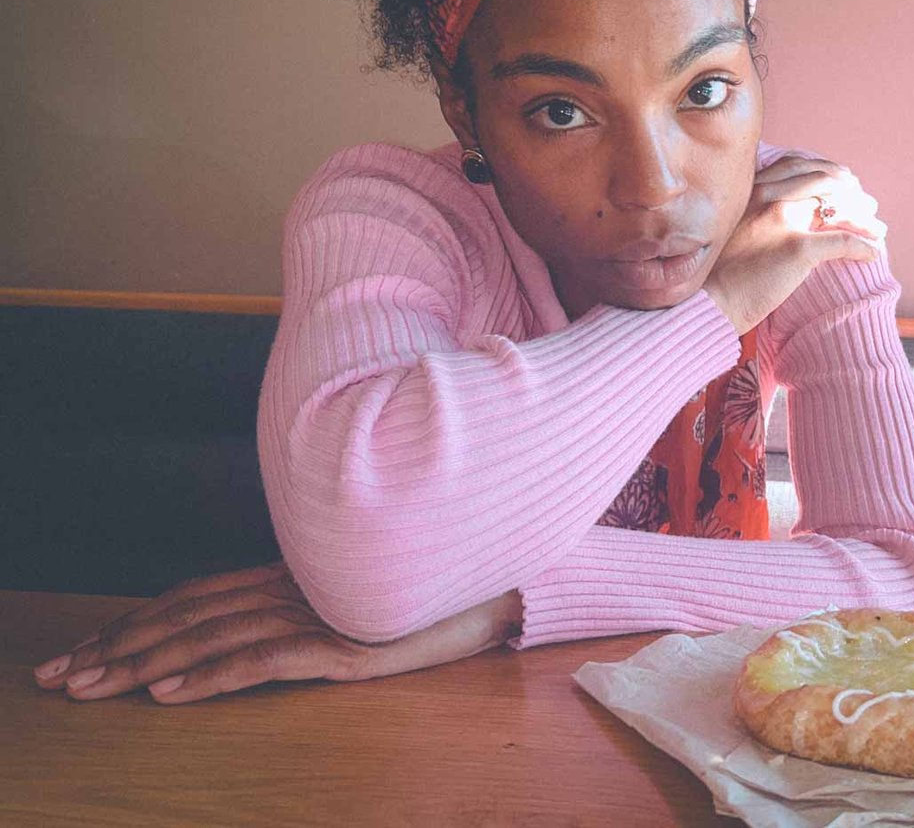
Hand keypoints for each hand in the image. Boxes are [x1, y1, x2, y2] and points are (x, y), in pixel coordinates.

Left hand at [32, 561, 522, 704]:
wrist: (502, 583)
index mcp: (293, 574)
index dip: (136, 621)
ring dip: (142, 665)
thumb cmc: (436, 589)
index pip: (196, 596)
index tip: (84, 648)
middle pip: (186, 615)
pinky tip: (169, 692)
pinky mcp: (342, 642)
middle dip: (115, 647)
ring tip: (90, 688)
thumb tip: (261, 625)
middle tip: (57, 677)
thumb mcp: (359, 594)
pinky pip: (262, 659)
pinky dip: (209, 675)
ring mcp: (317, 612)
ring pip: (210, 637)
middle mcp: (293, 587)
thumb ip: (310, 599)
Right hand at [704, 153, 887, 333]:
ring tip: (878, 227)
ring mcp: (784, 220)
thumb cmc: (718, 272)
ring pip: (838, 206)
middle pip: (823, 180)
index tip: (844, 181)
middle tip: (868, 201)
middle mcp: (768, 196)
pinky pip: (842, 241)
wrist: (708, 302)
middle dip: (852, 189)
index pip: (798, 165)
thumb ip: (755, 210)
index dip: (827, 170)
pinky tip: (874, 253)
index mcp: (752, 188)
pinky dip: (863, 246)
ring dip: (864, 216)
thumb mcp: (731, 226)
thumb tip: (785, 213)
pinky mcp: (798, 248)